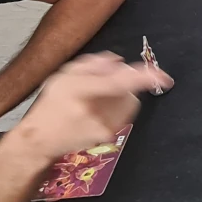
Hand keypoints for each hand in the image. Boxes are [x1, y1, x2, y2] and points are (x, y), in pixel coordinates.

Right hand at [8, 53, 169, 165]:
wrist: (41, 139)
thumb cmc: (52, 104)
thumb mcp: (64, 75)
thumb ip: (92, 64)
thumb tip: (118, 61)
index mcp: (79, 91)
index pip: (116, 83)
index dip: (141, 78)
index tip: (160, 75)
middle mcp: (93, 112)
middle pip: (129, 92)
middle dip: (125, 83)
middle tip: (106, 83)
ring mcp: (102, 127)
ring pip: (130, 103)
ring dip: (122, 96)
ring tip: (98, 98)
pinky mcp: (108, 136)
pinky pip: (125, 115)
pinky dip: (119, 108)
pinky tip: (100, 110)